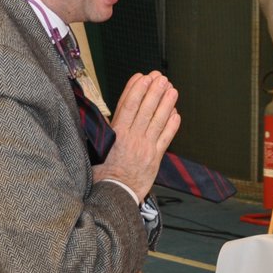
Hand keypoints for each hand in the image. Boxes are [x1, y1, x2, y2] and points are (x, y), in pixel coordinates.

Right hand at [94, 71, 179, 200]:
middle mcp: (132, 138)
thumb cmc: (103, 175)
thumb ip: (103, 133)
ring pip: (158, 121)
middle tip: (160, 78)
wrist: (115, 195)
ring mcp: (145, 147)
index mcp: (116, 134)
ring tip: (172, 90)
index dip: (136, 90)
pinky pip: (166, 138)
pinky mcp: (155, 158)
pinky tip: (176, 114)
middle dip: (154, 91)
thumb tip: (103, 118)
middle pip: (145, 109)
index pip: (127, 106)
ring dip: (166, 104)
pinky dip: (172, 126)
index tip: (142, 78)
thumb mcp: (96, 150)